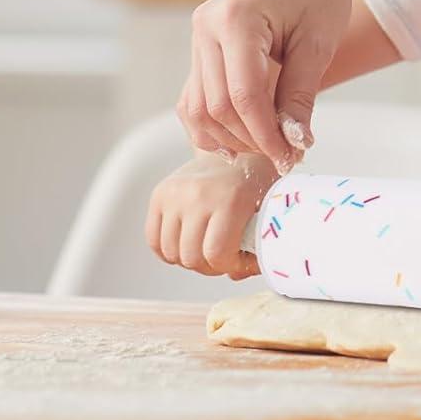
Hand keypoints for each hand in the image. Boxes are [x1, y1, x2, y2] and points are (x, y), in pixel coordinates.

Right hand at [146, 153, 276, 278]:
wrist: (237, 144)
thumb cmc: (257, 180)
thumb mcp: (266, 207)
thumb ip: (257, 243)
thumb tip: (236, 275)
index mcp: (230, 198)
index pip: (216, 254)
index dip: (227, 266)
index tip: (238, 261)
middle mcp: (198, 194)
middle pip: (191, 258)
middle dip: (209, 266)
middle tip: (223, 258)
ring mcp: (175, 193)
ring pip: (171, 253)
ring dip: (189, 260)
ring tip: (206, 248)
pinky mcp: (159, 194)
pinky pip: (154, 241)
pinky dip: (169, 250)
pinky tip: (188, 243)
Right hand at [179, 0, 353, 172]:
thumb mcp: (318, 42)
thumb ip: (300, 95)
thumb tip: (294, 144)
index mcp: (235, 20)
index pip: (243, 98)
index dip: (266, 135)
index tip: (292, 156)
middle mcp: (206, 27)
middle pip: (215, 108)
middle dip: (249, 139)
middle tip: (287, 154)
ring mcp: (199, 35)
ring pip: (197, 108)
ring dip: (229, 136)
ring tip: (268, 146)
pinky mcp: (202, 44)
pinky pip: (197, 94)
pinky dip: (217, 120)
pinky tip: (247, 133)